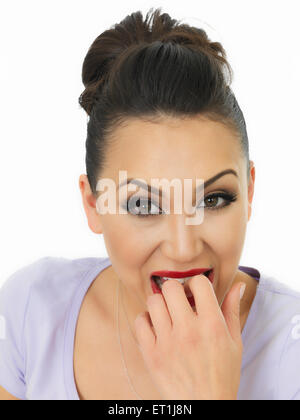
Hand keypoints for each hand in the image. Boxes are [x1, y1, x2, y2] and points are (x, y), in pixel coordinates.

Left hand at [134, 275, 244, 399]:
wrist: (205, 407)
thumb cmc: (222, 374)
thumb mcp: (234, 342)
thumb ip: (232, 310)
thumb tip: (237, 285)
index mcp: (212, 325)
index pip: (199, 282)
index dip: (197, 284)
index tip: (196, 293)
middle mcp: (188, 331)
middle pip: (171, 287)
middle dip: (176, 290)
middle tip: (179, 300)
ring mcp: (167, 342)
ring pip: (153, 301)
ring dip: (160, 303)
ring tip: (167, 313)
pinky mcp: (151, 354)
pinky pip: (140, 322)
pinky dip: (146, 320)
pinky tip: (156, 326)